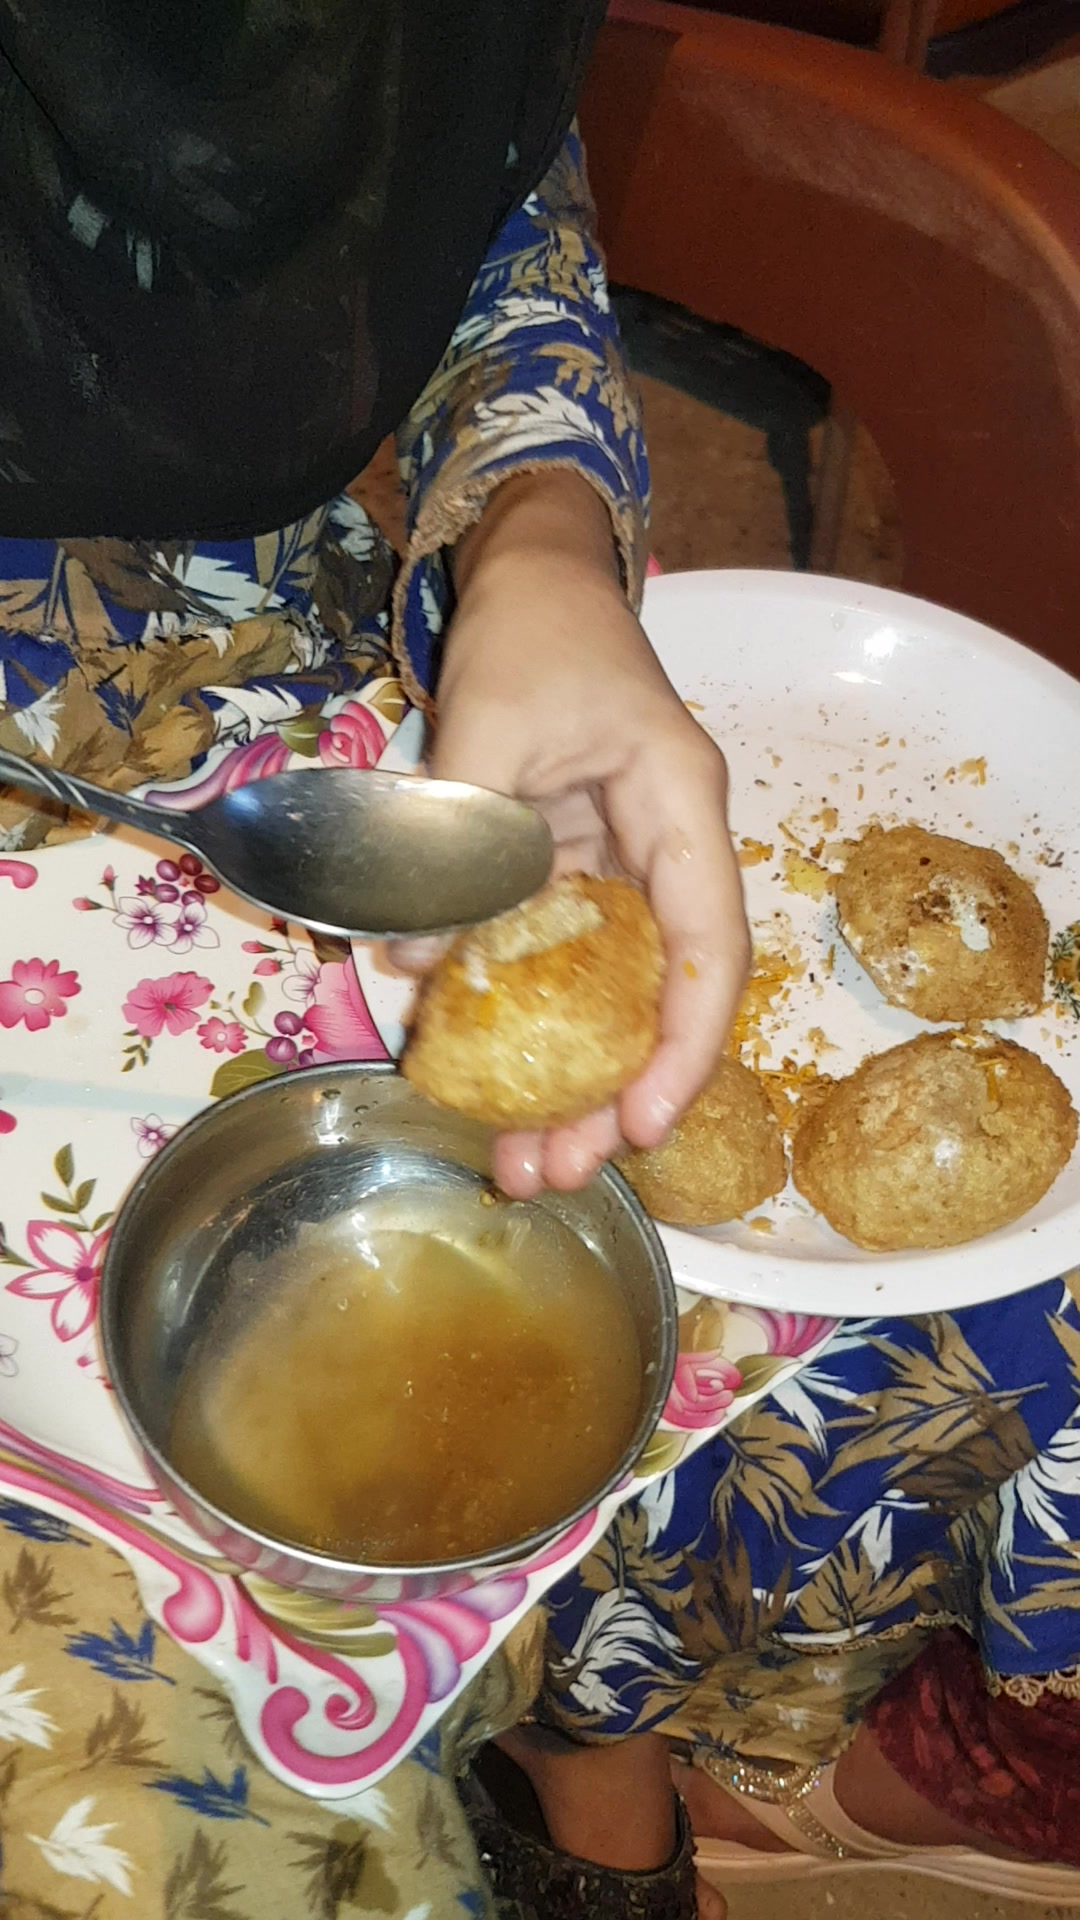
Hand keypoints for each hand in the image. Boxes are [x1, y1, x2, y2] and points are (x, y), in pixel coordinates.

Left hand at [396, 472, 749, 1196]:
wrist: (533, 573)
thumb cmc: (534, 631)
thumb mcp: (489, 720)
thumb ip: (456, 840)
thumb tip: (422, 969)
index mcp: (680, 812)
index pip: (707, 949)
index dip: (684, 1047)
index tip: (643, 1124)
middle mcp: (662, 853)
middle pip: (657, 997)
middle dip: (614, 1095)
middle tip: (559, 1170)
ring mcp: (614, 868)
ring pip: (604, 995)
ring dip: (564, 1077)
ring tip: (518, 1157)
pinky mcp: (565, 872)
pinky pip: (551, 963)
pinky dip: (520, 1021)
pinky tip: (477, 1076)